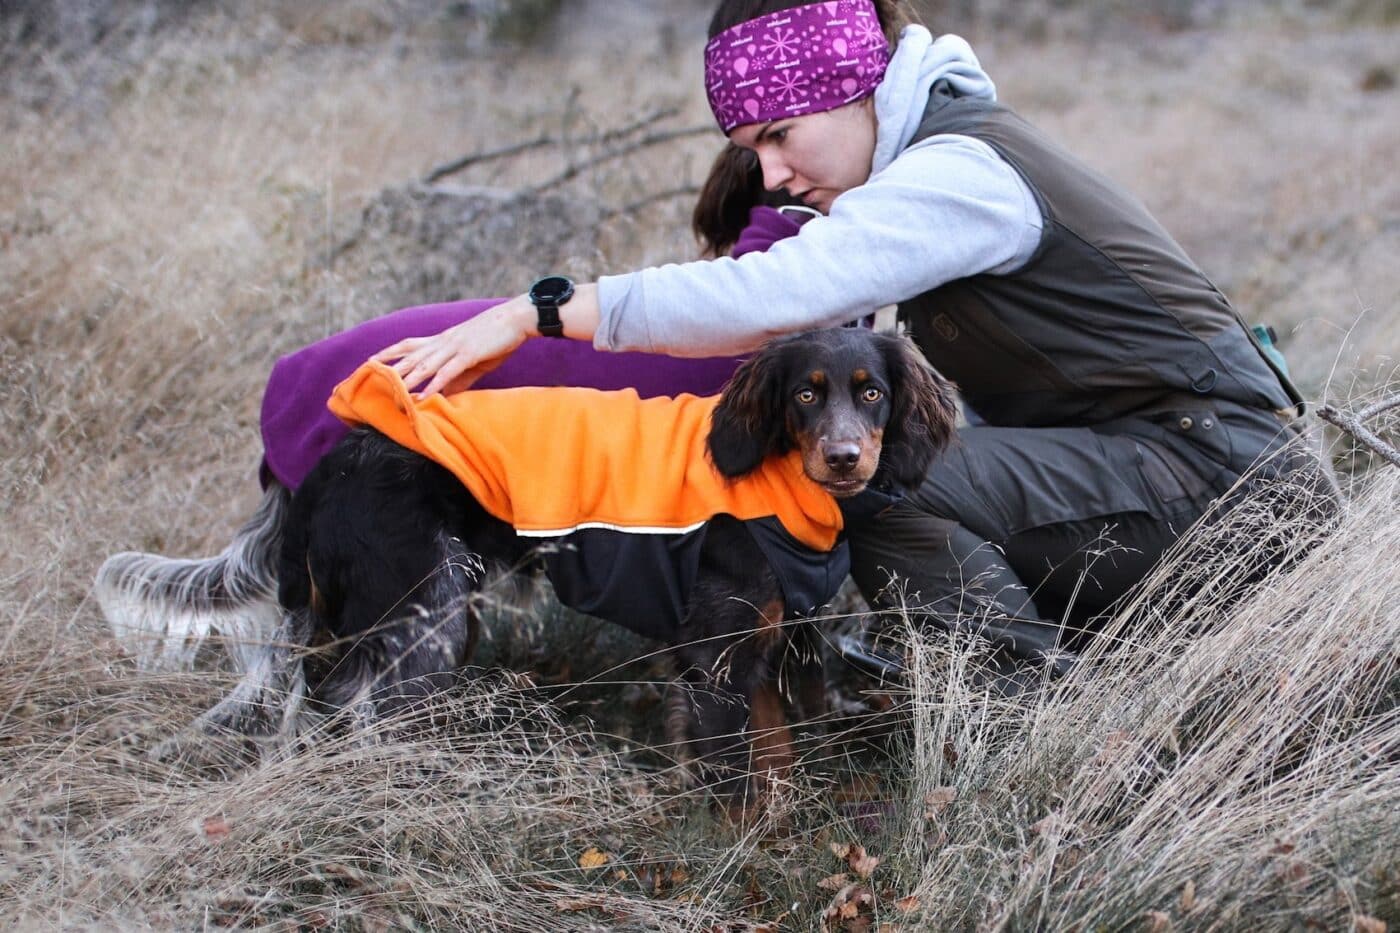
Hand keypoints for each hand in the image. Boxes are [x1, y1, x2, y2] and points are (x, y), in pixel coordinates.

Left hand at [372, 295, 534, 395]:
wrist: (515, 319)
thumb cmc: (495, 339)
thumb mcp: (473, 360)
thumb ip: (457, 379)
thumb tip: (443, 396)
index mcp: (442, 340)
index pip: (408, 345)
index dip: (388, 352)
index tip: (370, 361)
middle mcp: (442, 342)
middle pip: (409, 356)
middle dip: (389, 369)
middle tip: (368, 380)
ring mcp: (454, 347)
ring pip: (424, 366)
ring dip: (407, 381)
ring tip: (391, 395)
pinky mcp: (468, 355)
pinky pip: (447, 372)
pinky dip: (434, 385)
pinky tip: (424, 396)